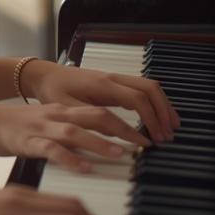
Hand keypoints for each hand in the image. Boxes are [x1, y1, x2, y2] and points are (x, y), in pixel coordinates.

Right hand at [0, 103, 144, 172]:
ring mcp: (42, 127)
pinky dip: (69, 158)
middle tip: (145, 144)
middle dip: (123, 129)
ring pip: (76, 131)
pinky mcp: (27, 141)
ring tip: (121, 154)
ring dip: (101, 142)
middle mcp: (57, 115)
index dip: (127, 122)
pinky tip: (83, 168)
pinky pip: (51, 149)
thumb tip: (96, 146)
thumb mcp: (47, 124)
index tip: (148, 136)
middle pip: (96, 115)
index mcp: (64, 110)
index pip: (102, 111)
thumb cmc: (15, 127)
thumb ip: (70, 133)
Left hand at [24, 60, 179, 142]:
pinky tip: (156, 116)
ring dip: (162, 105)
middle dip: (164, 111)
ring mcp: (115, 78)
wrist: (43, 76)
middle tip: (170, 134)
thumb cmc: (52, 91)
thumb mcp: (66, 109)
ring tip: (171, 126)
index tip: (155, 138)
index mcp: (102, 85)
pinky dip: (153, 101)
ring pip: (148, 86)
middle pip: (150, 89)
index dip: (151, 119)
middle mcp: (113, 78)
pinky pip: (141, 88)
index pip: (137, 100)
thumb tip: (115, 134)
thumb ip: (90, 120)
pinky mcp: (114, 82)